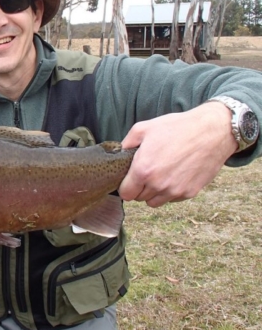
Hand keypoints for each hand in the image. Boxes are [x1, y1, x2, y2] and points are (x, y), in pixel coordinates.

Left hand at [118, 102, 236, 207]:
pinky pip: (172, 199)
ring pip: (155, 202)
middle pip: (139, 198)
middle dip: (139, 187)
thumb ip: (126, 144)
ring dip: (154, 192)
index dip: (126, 186)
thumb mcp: (143, 128)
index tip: (130, 178)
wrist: (212, 131)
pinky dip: (170, 191)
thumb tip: (119, 153)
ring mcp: (175, 191)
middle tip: (147, 172)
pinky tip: (175, 174)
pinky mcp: (190, 193)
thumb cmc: (177, 128)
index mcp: (143, 170)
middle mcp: (158, 185)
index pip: (125, 193)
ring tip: (160, 174)